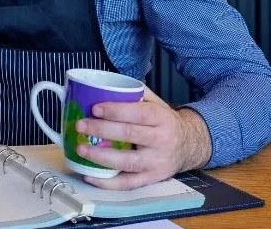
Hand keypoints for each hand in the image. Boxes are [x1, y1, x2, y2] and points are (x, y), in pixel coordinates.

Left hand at [74, 93, 212, 190]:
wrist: (189, 145)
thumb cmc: (164, 122)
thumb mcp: (157, 104)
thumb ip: (136, 94)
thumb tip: (106, 86)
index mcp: (162, 118)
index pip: (138, 113)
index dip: (116, 111)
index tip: (95, 108)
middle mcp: (161, 140)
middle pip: (129, 135)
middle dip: (101, 130)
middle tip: (80, 125)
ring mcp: (156, 162)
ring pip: (127, 161)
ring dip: (101, 157)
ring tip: (81, 149)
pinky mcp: (151, 179)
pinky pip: (127, 183)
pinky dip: (107, 182)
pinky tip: (89, 175)